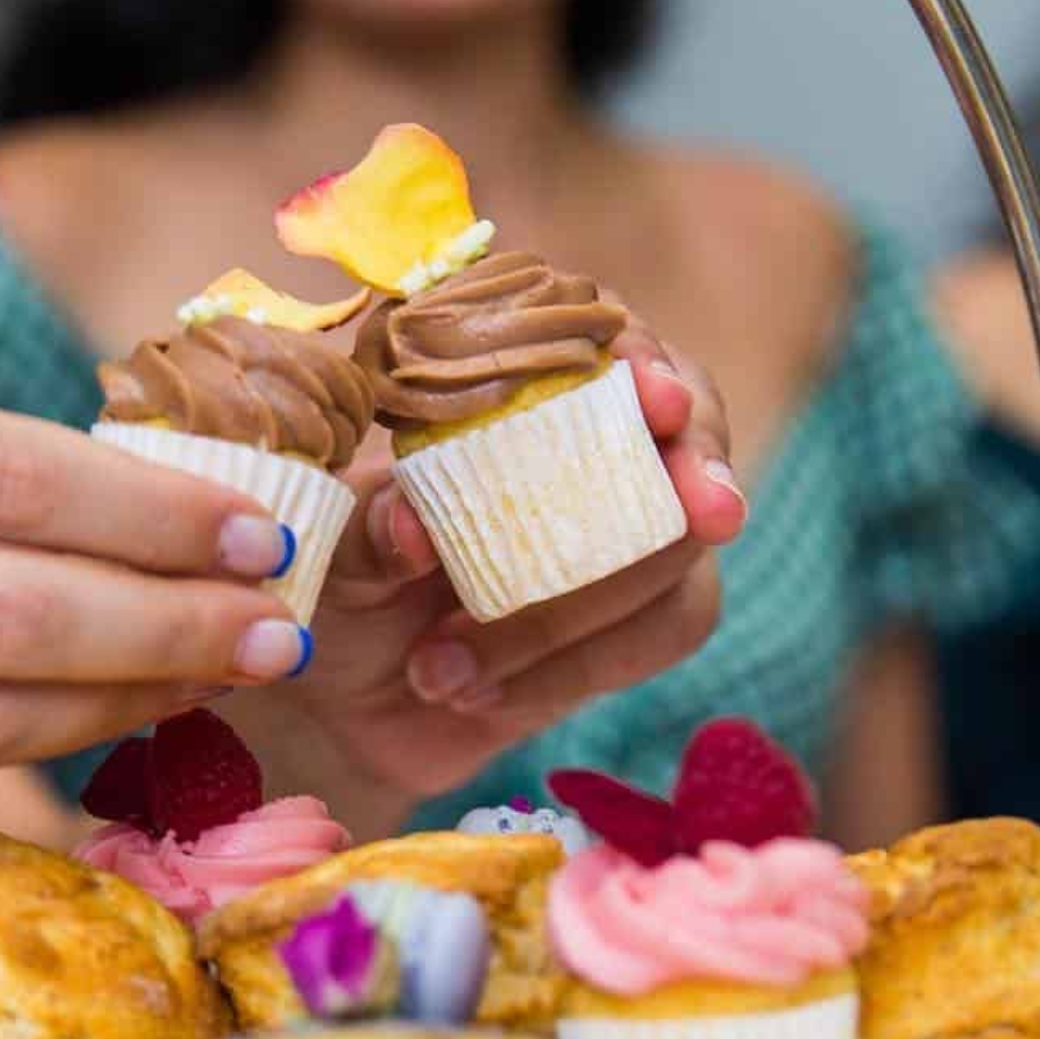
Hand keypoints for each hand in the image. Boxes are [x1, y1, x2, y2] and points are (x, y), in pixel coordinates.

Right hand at [0, 367, 308, 859]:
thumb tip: (132, 516)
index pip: (11, 476)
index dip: (155, 511)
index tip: (257, 529)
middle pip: (21, 604)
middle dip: (174, 619)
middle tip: (277, 625)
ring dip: (130, 693)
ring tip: (226, 673)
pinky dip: (46, 738)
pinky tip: (119, 713)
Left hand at [232, 322, 746, 836]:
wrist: (348, 708)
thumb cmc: (340, 594)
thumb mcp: (330, 556)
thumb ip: (368, 535)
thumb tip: (414, 530)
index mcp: (508, 387)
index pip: (600, 330)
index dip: (638, 354)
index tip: (653, 394)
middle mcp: (585, 442)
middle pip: (690, 422)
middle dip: (701, 462)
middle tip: (709, 509)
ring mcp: (627, 532)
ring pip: (680, 547)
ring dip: (571, 615)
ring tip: (438, 666)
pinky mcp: (641, 619)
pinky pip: (666, 628)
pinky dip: (575, 668)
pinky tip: (482, 695)